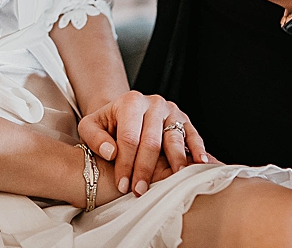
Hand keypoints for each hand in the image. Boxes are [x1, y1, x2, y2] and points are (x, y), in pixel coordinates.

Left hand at [77, 91, 207, 197]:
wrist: (125, 113)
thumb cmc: (108, 125)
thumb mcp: (91, 126)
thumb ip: (94, 137)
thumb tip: (110, 152)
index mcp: (130, 101)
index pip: (129, 137)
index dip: (125, 163)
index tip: (122, 184)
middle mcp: (153, 103)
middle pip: (151, 141)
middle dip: (145, 169)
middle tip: (140, 191)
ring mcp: (171, 111)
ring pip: (173, 139)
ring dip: (173, 164)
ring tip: (173, 182)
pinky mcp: (185, 120)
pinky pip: (193, 136)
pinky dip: (198, 150)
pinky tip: (200, 163)